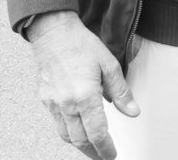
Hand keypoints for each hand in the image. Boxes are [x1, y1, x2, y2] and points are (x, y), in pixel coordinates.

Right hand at [28, 11, 139, 159]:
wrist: (53, 31)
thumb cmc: (80, 44)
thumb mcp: (108, 64)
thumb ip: (121, 91)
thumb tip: (132, 111)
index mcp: (85, 96)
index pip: (97, 133)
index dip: (106, 148)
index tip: (112, 154)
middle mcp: (67, 104)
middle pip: (80, 140)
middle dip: (94, 152)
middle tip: (103, 155)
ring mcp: (53, 103)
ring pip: (66, 136)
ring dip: (80, 145)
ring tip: (91, 146)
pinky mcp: (45, 99)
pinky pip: (56, 123)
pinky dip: (67, 132)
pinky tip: (76, 128)